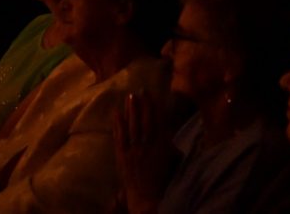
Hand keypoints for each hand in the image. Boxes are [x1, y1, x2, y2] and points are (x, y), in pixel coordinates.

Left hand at [113, 91, 174, 213]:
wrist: (148, 197)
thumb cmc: (163, 179)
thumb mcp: (172, 159)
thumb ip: (170, 143)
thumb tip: (168, 128)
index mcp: (162, 146)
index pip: (159, 121)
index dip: (155, 107)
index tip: (153, 94)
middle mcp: (148, 146)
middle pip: (145, 121)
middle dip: (143, 104)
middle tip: (140, 90)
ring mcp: (134, 151)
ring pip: (133, 126)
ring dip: (132, 110)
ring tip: (130, 96)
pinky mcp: (123, 157)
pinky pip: (120, 138)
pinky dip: (118, 124)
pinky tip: (117, 113)